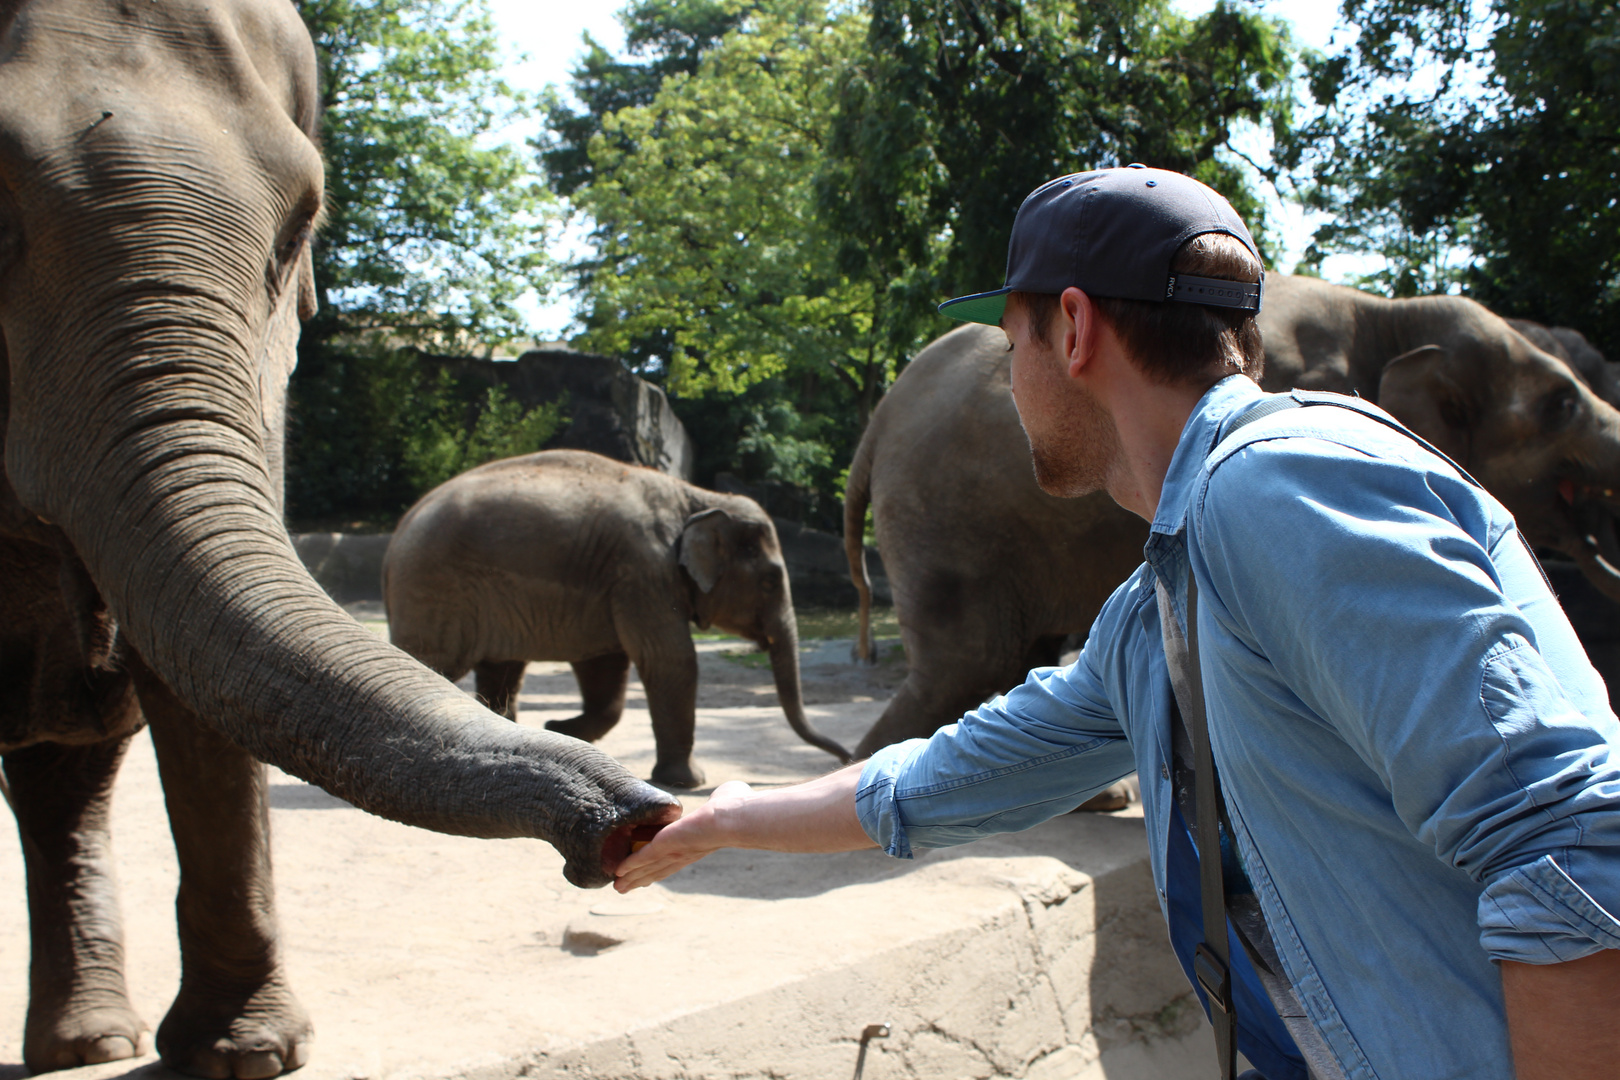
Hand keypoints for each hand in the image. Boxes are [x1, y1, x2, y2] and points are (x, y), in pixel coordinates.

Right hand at [613, 780, 752, 892]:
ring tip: (617, 887)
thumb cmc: (737, 807)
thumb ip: (721, 799)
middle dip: (640, 878)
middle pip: (658, 869)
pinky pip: (644, 856)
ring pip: (649, 867)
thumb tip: (726, 794)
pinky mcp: (666, 846)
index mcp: (698, 843)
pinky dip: (631, 864)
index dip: (660, 865)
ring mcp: (676, 851)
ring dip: (633, 877)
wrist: (735, 818)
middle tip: (623, 888)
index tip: (648, 872)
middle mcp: (686, 852)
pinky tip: (619, 871)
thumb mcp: (726, 800)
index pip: (674, 858)